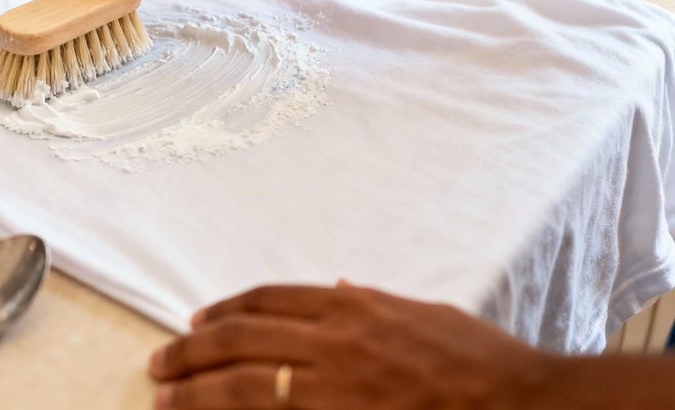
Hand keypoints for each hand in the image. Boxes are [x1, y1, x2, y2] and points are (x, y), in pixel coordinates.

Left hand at [149, 283, 550, 409]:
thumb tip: (339, 286)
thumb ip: (374, 301)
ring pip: (244, 383)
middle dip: (192, 351)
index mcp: (353, 307)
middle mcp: (335, 341)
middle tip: (161, 361)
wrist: (522, 403)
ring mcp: (335, 387)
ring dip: (196, 388)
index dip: (225, 309)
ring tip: (163, 394)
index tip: (198, 321)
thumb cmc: (480, 362)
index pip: (268, 300)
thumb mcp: (424, 314)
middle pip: (240, 338)